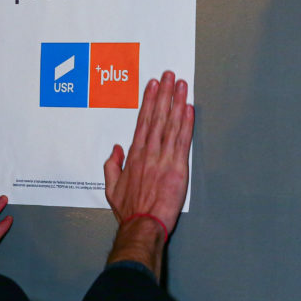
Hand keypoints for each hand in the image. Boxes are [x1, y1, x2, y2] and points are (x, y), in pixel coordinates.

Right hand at [104, 71, 194, 236]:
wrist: (143, 224)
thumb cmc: (130, 210)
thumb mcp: (111, 188)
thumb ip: (112, 166)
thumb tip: (115, 150)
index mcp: (134, 155)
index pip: (142, 121)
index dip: (149, 101)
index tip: (153, 85)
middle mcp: (149, 152)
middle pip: (157, 116)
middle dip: (164, 93)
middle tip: (169, 75)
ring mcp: (164, 158)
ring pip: (171, 124)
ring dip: (177, 102)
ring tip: (181, 85)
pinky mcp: (178, 167)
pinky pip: (183, 140)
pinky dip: (187, 123)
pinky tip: (189, 109)